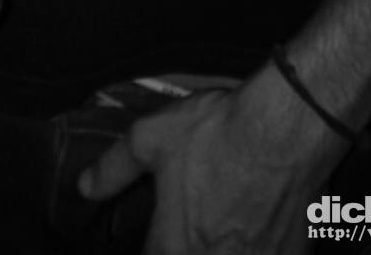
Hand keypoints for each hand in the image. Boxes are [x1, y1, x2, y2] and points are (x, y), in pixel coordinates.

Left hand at [80, 68, 343, 252]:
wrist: (284, 128)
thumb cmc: (218, 133)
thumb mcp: (150, 138)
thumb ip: (114, 169)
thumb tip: (85, 187)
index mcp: (176, 245)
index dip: (156, 248)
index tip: (160, 236)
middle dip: (187, 245)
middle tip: (196, 223)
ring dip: (223, 246)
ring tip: (224, 224)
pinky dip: (259, 248)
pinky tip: (256, 229)